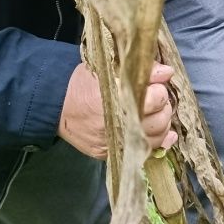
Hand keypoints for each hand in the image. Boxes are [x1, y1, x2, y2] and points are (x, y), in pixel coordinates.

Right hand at [58, 62, 177, 159]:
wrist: (56, 106)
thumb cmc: (83, 84)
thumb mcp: (108, 69)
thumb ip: (140, 71)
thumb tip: (167, 72)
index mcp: (115, 100)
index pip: (156, 99)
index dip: (159, 90)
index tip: (155, 85)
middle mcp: (117, 124)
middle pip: (159, 121)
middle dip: (163, 107)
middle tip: (156, 99)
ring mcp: (115, 142)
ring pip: (155, 138)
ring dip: (161, 124)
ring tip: (154, 113)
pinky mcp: (111, 154)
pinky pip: (144, 152)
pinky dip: (157, 141)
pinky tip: (163, 133)